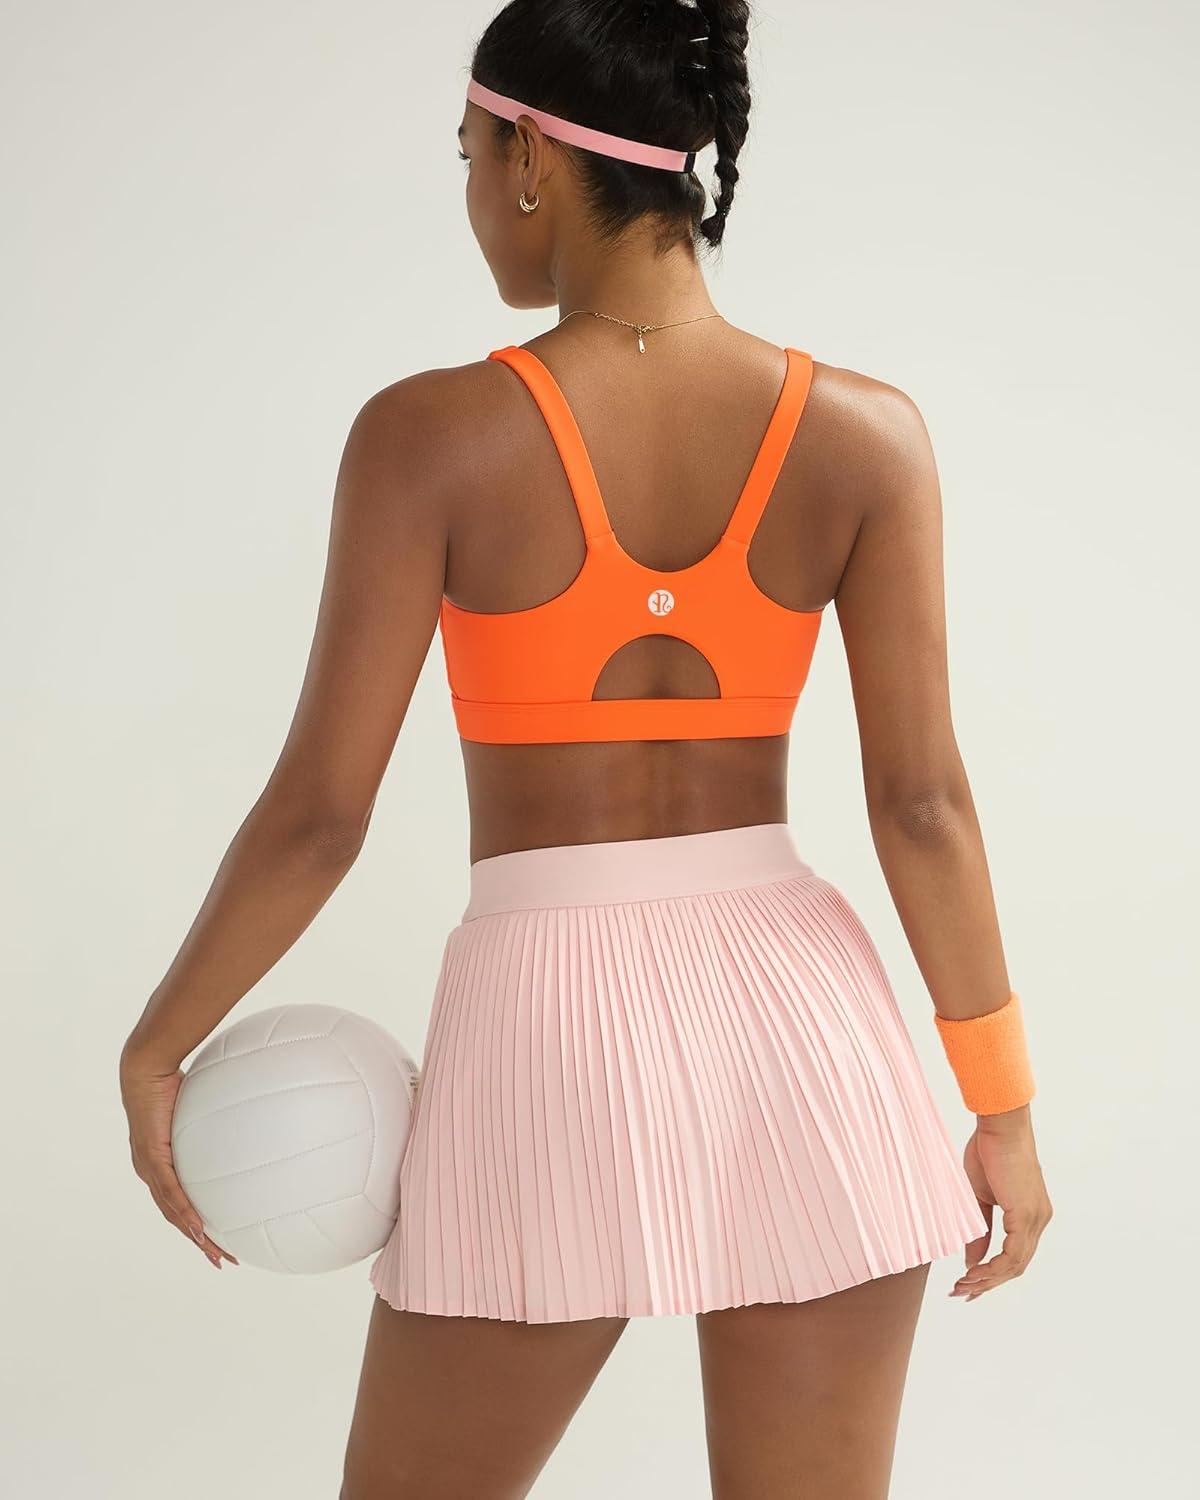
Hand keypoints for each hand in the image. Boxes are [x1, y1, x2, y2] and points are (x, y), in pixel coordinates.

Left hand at [119, 1046, 237, 1270]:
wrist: (147, 1066)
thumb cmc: (173, 1079)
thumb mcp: (199, 1107)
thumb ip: (215, 1120)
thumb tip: (246, 1114)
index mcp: (158, 1162)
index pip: (177, 1202)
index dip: (196, 1223)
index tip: (216, 1239)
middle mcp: (149, 1171)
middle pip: (176, 1217)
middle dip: (200, 1241)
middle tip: (222, 1260)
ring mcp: (148, 1167)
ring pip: (173, 1213)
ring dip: (196, 1237)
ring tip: (216, 1255)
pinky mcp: (151, 1158)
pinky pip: (171, 1193)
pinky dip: (185, 1214)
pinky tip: (198, 1230)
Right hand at [951, 1106, 1050, 1299]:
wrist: (1000, 1125)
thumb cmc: (989, 1151)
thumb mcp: (979, 1197)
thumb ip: (980, 1229)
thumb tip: (972, 1260)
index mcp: (1030, 1215)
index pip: (1015, 1257)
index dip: (992, 1275)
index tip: (968, 1285)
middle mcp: (1039, 1220)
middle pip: (1016, 1267)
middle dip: (987, 1284)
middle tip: (962, 1293)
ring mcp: (1036, 1219)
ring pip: (1015, 1265)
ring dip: (988, 1280)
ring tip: (962, 1286)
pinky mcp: (1027, 1215)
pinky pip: (1012, 1254)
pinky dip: (993, 1268)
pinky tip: (974, 1273)